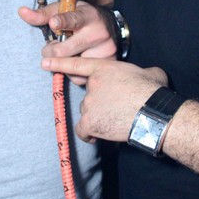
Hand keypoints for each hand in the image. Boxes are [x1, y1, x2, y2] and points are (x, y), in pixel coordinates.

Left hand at [19, 2, 116, 83]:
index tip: (53, 23)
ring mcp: (105, 49)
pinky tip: (77, 61)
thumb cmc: (80, 17)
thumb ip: (43, 14)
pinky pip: (80, 77)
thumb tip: (21, 11)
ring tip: (67, 53)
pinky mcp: (107, 64)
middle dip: (51, 51)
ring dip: (62, 63)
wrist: (110, 26)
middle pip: (64, 51)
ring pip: (72, 67)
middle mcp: (98, 32)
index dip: (62, 22)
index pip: (73, 19)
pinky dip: (73, 72)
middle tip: (50, 48)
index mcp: (87, 15)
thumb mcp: (64, 10)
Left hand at [41, 56, 167, 141]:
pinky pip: (83, 130)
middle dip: (99, 103)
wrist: (153, 113)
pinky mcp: (90, 122)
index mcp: (104, 69)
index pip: (76, 64)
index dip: (58, 63)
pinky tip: (100, 135)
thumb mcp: (150, 73)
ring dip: (97, 118)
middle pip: (88, 96)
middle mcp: (92, 84)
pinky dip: (90, 134)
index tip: (44, 62)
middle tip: (117, 109)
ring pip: (87, 112)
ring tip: (115, 121)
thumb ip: (139, 72)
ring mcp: (89, 103)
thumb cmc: (154, 93)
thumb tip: (146, 76)